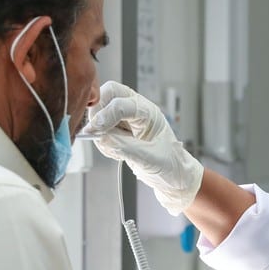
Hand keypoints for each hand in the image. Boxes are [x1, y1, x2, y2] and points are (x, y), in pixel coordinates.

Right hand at [86, 81, 203, 214]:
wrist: (173, 176)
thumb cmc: (170, 165)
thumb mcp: (149, 159)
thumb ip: (124, 147)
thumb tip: (101, 137)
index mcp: (149, 113)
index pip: (121, 104)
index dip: (106, 116)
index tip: (95, 131)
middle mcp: (137, 110)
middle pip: (110, 93)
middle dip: (98, 110)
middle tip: (94, 131)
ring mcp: (127, 118)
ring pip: (102, 108)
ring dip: (98, 128)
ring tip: (113, 150)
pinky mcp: (120, 129)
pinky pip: (101, 126)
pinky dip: (100, 138)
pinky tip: (114, 151)